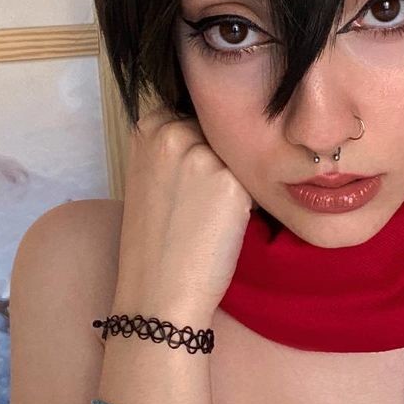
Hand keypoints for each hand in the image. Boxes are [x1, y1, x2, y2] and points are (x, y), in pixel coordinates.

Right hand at [113, 97, 253, 319]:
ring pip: (239, 156)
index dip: (201, 144)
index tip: (193, 175)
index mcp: (149, 127)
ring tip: (212, 214)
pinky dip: (249, 202)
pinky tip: (227, 225)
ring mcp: (203, 155)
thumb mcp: (149, 176)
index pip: (195, 112)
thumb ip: (174, 146)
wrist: (158, 290)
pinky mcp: (232, 183)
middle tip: (203, 201)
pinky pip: (254, 181)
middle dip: (220, 158)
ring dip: (236, 179)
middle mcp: (173, 132)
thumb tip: (215, 130)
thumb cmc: (154, 240)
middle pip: (220, 132)